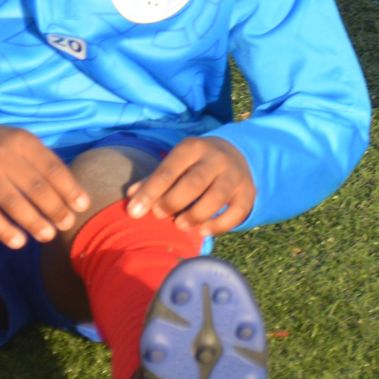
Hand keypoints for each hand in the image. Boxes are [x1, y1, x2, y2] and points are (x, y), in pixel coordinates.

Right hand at [0, 109, 89, 248]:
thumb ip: (42, 162)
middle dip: (55, 209)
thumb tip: (71, 192)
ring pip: (14, 203)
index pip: (52, 168)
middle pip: (36, 187)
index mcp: (24, 142)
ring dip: (33, 222)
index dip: (69, 188)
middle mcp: (5, 156)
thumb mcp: (22, 142)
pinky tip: (19, 242)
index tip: (82, 206)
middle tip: (67, 224)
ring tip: (48, 235)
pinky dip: (4, 231)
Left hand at [125, 137, 255, 235]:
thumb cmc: (194, 165)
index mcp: (193, 148)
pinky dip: (218, 225)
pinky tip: (202, 231)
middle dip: (172, 203)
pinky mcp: (247, 193)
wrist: (236, 155)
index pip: (168, 170)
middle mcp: (216, 159)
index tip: (133, 212)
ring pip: (215, 198)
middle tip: (159, 215)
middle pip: (193, 183)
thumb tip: (131, 196)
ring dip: (194, 215)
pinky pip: (235, 213)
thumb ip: (154, 179)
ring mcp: (235, 176)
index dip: (150, 192)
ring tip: (180, 224)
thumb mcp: (175, 163)